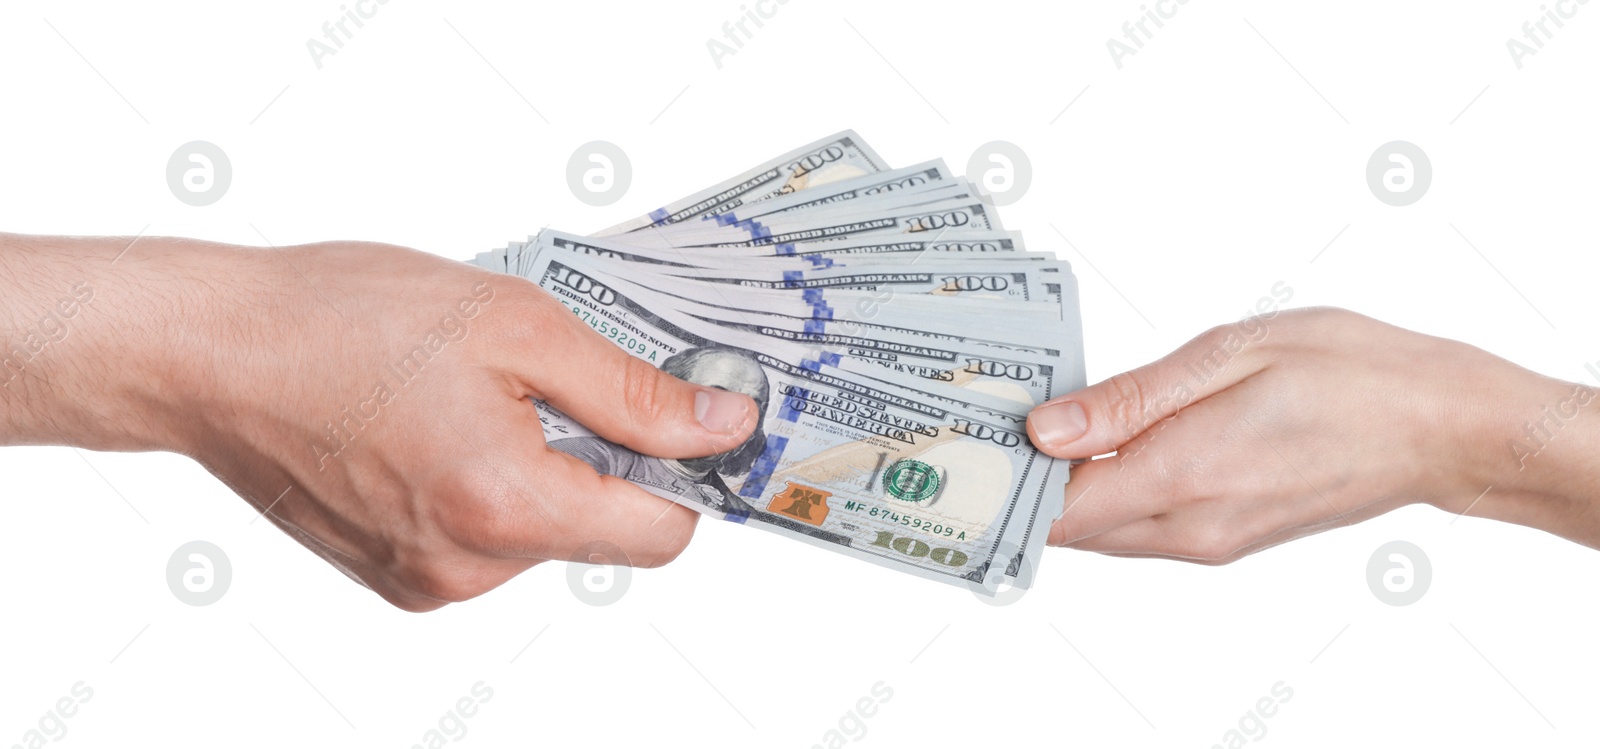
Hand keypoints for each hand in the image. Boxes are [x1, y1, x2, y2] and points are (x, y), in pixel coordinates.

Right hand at [0, 234, 756, 610]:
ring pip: (542, 534)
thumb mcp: (516, 325)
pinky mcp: (395, 577)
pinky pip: (485, 542)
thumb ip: (632, 392)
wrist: (209, 353)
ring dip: (537, 469)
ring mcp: (427, 581)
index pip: (661, 534)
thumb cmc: (342, 320)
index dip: (687, 474)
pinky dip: (485, 488)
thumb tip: (721, 425)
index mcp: (506, 507)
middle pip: (601, 532)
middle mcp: (469, 567)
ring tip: (470, 397)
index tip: (682, 420)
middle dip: (599, 458)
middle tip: (547, 379)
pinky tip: (436, 427)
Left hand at [1025, 307, 1599, 562]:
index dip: (1002, 485)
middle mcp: (1191, 525)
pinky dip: (1105, 497)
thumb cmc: (1350, 372)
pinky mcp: (1225, 538)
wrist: (1440, 425)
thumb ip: (1129, 400)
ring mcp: (1209, 540)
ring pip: (1101, 531)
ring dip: (1061, 491)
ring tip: (1028, 429)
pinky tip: (1096, 448)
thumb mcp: (1230, 355)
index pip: (1057, 508)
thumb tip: (1046, 431)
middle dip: (1021, 485)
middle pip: (1069, 527)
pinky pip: (1138, 528)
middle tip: (981, 426)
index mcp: (1185, 474)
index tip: (962, 448)